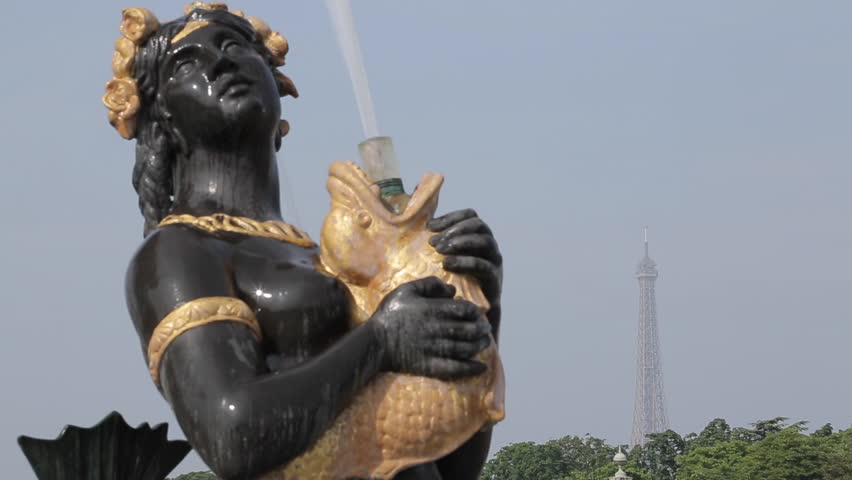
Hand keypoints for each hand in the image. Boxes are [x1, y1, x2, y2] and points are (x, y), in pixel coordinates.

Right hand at [369, 277, 491, 379]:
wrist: (374, 342)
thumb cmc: (390, 313)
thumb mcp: (406, 290)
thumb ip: (429, 284)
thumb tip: (451, 289)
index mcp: (433, 310)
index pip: (464, 310)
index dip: (475, 311)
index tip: (477, 313)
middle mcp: (437, 330)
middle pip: (470, 329)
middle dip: (481, 328)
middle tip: (485, 328)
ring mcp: (435, 349)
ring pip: (467, 348)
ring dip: (480, 345)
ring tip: (485, 342)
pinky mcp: (431, 366)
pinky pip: (457, 369)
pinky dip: (472, 368)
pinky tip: (481, 366)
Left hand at [428, 209, 502, 308]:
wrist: (468, 313)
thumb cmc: (451, 282)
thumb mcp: (443, 258)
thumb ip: (435, 241)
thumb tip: (414, 223)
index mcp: (477, 236)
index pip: (470, 216)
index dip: (451, 217)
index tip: (430, 227)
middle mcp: (489, 245)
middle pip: (478, 225)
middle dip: (455, 230)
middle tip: (433, 242)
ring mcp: (494, 261)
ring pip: (484, 241)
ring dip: (461, 242)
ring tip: (440, 251)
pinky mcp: (494, 279)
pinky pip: (484, 265)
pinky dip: (465, 262)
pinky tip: (447, 264)